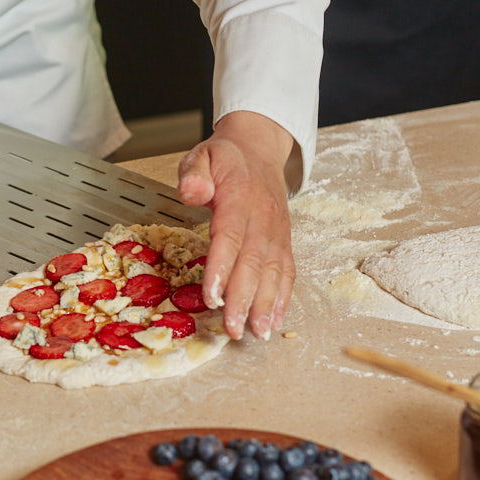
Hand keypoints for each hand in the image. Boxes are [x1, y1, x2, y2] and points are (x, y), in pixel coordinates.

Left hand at [176, 110, 296, 340]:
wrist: (259, 147)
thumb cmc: (226, 157)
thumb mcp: (201, 155)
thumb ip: (193, 174)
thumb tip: (192, 192)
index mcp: (239, 197)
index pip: (229, 237)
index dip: (222, 268)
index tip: (213, 297)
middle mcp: (262, 216)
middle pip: (254, 262)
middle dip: (244, 299)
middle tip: (234, 328)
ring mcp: (277, 230)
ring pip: (274, 271)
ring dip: (266, 304)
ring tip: (258, 332)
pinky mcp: (283, 239)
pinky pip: (287, 270)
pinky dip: (283, 296)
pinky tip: (276, 319)